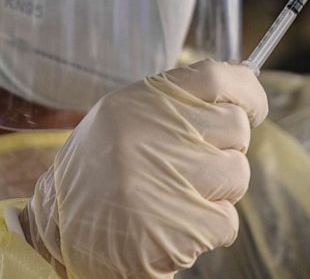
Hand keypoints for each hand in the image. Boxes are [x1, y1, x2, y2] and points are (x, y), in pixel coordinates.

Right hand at [23, 59, 267, 277]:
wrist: (54, 232)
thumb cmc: (101, 172)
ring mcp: (165, 180)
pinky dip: (209, 228)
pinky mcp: (176, 228)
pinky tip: (174, 224)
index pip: (218, 78)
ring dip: (218, 191)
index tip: (255, 106)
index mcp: (142, 101)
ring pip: (237, 175)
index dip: (248, 91)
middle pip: (235, 128)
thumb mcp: (127, 118)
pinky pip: (226, 221)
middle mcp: (153, 134)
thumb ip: (182, 100)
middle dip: (226, 149)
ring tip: (177, 197)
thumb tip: (247, 80)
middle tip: (194, 166)